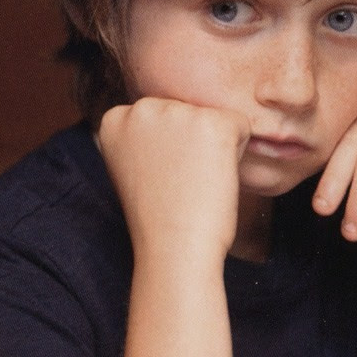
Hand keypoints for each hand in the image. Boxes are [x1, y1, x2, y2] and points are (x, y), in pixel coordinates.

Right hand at [98, 97, 250, 257]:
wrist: (174, 249)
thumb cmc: (159, 219)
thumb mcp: (135, 168)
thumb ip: (147, 139)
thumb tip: (178, 124)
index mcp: (116, 118)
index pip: (161, 117)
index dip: (169, 150)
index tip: (159, 178)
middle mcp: (142, 107)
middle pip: (187, 113)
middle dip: (191, 145)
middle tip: (179, 182)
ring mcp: (177, 111)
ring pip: (213, 120)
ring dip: (213, 150)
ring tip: (195, 181)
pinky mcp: (213, 122)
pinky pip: (241, 128)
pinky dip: (237, 156)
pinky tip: (214, 178)